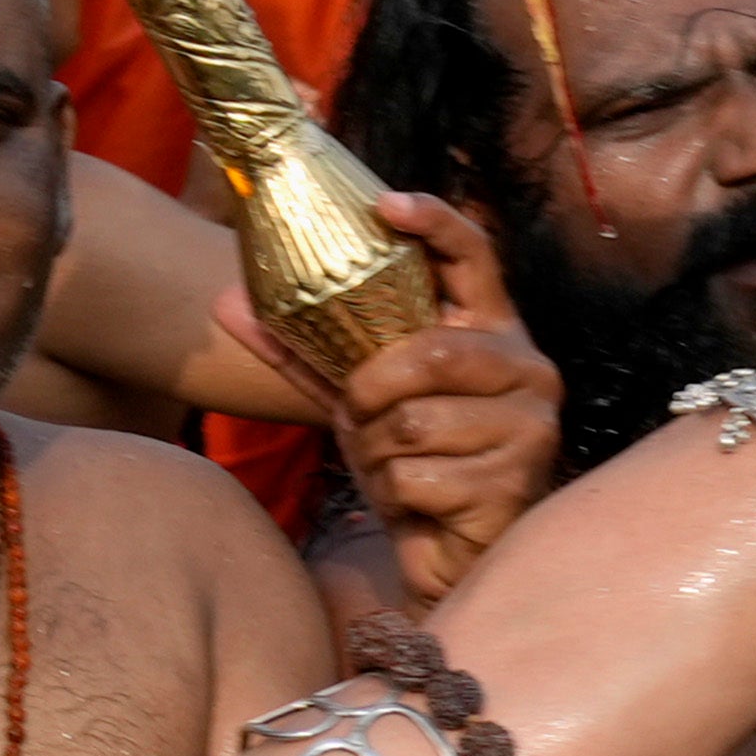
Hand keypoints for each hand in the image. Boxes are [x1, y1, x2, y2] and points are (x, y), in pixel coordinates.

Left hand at [283, 195, 556, 603]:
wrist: (448, 550)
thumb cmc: (411, 457)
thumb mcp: (355, 397)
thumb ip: (301, 350)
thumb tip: (223, 301)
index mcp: (491, 329)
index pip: (474, 255)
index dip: (434, 223)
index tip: (386, 205)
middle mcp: (527, 367)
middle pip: (430, 353)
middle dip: (370, 389)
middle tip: (357, 414)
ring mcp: (532, 425)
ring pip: (416, 422)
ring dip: (380, 452)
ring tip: (397, 464)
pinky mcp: (518, 483)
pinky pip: (420, 477)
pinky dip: (396, 493)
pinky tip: (419, 503)